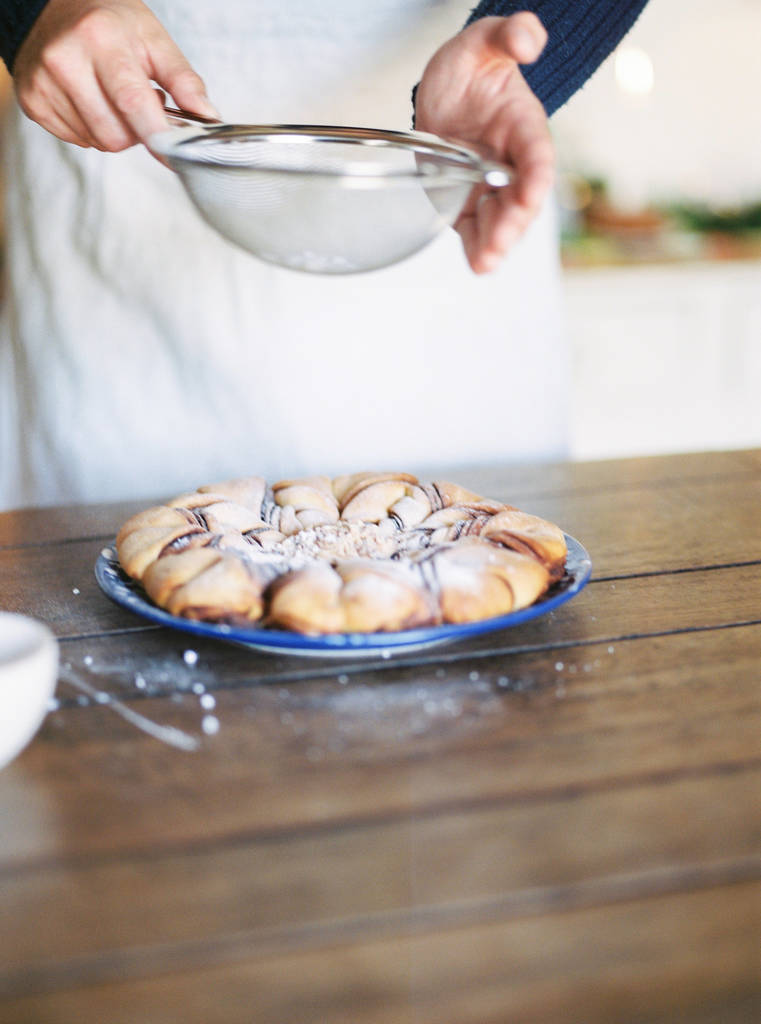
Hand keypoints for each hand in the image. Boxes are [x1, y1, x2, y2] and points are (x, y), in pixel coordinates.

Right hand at [13, 0, 218, 149]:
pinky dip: (91, 128)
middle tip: (137, 101)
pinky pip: (77, 140)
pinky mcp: (31, 101)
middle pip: (115, 135)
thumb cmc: (110, 22)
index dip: (157, 135)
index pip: (132, 101)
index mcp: (100, 39)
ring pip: (97, 142)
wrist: (56, 6)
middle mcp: (65, 60)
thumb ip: (183, 79)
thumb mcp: (153, 38)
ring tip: (112, 96)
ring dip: (114, 129)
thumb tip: (208, 116)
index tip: (174, 154)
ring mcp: (43, 82)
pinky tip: (90, 100)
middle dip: (135, 130)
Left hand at [415, 14, 553, 273]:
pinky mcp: (468, 201)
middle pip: (521, 200)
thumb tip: (528, 40)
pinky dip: (475, 247)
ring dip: (495, 244)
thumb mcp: (485, 39)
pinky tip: (476, 263)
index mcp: (524, 127)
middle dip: (512, 224)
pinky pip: (474, 228)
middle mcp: (512, 163)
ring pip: (500, 221)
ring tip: (485, 263)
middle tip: (499, 244)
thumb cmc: (473, 66)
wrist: (448, 89)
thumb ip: (509, 34)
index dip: (536, 175)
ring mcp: (491, 186)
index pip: (537, 155)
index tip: (532, 193)